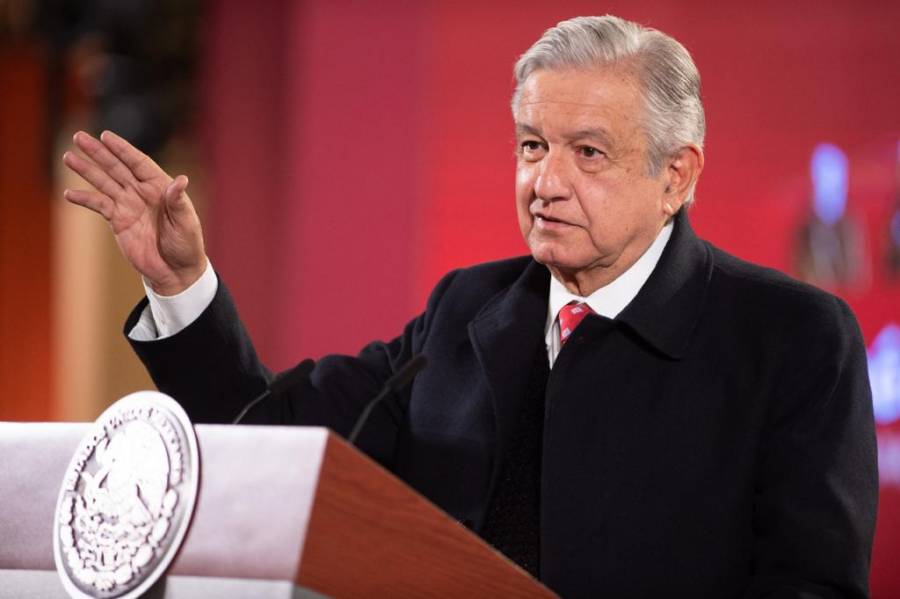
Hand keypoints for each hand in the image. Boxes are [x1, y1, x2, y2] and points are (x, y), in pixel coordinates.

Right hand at [63, 131, 206, 295]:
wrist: (175, 270)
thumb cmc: (186, 244)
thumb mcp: (187, 223)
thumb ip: (179, 202)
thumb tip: (181, 179)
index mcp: (160, 187)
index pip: (139, 162)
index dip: (123, 149)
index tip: (106, 136)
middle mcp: (142, 192)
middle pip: (117, 167)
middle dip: (98, 153)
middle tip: (78, 137)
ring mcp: (128, 205)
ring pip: (104, 183)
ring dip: (86, 170)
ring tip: (68, 157)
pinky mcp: (118, 221)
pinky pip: (99, 206)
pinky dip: (85, 199)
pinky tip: (69, 193)